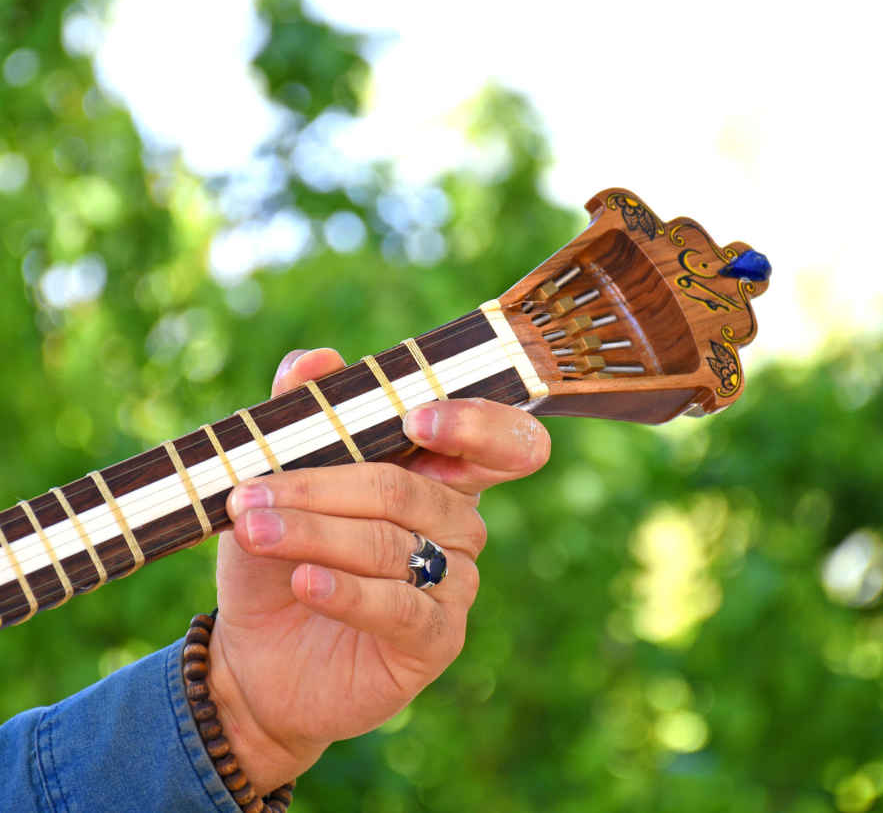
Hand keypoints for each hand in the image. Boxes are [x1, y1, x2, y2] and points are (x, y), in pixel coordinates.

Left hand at [209, 348, 550, 793]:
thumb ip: (300, 416)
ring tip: (251, 529)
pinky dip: (345, 591)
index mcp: (438, 474)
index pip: (500, 441)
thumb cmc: (278, 554)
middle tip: (251, 490)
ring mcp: (454, 584)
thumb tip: (316, 358)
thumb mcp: (277, 480)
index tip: (414, 420)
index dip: (474, 425)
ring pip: (391, 543)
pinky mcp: (435, 639)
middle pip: (407, 490)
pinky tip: (304, 583)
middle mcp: (457, 524)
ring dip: (314, 533)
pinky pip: (397, 608)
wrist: (256, 654)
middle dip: (323, 487)